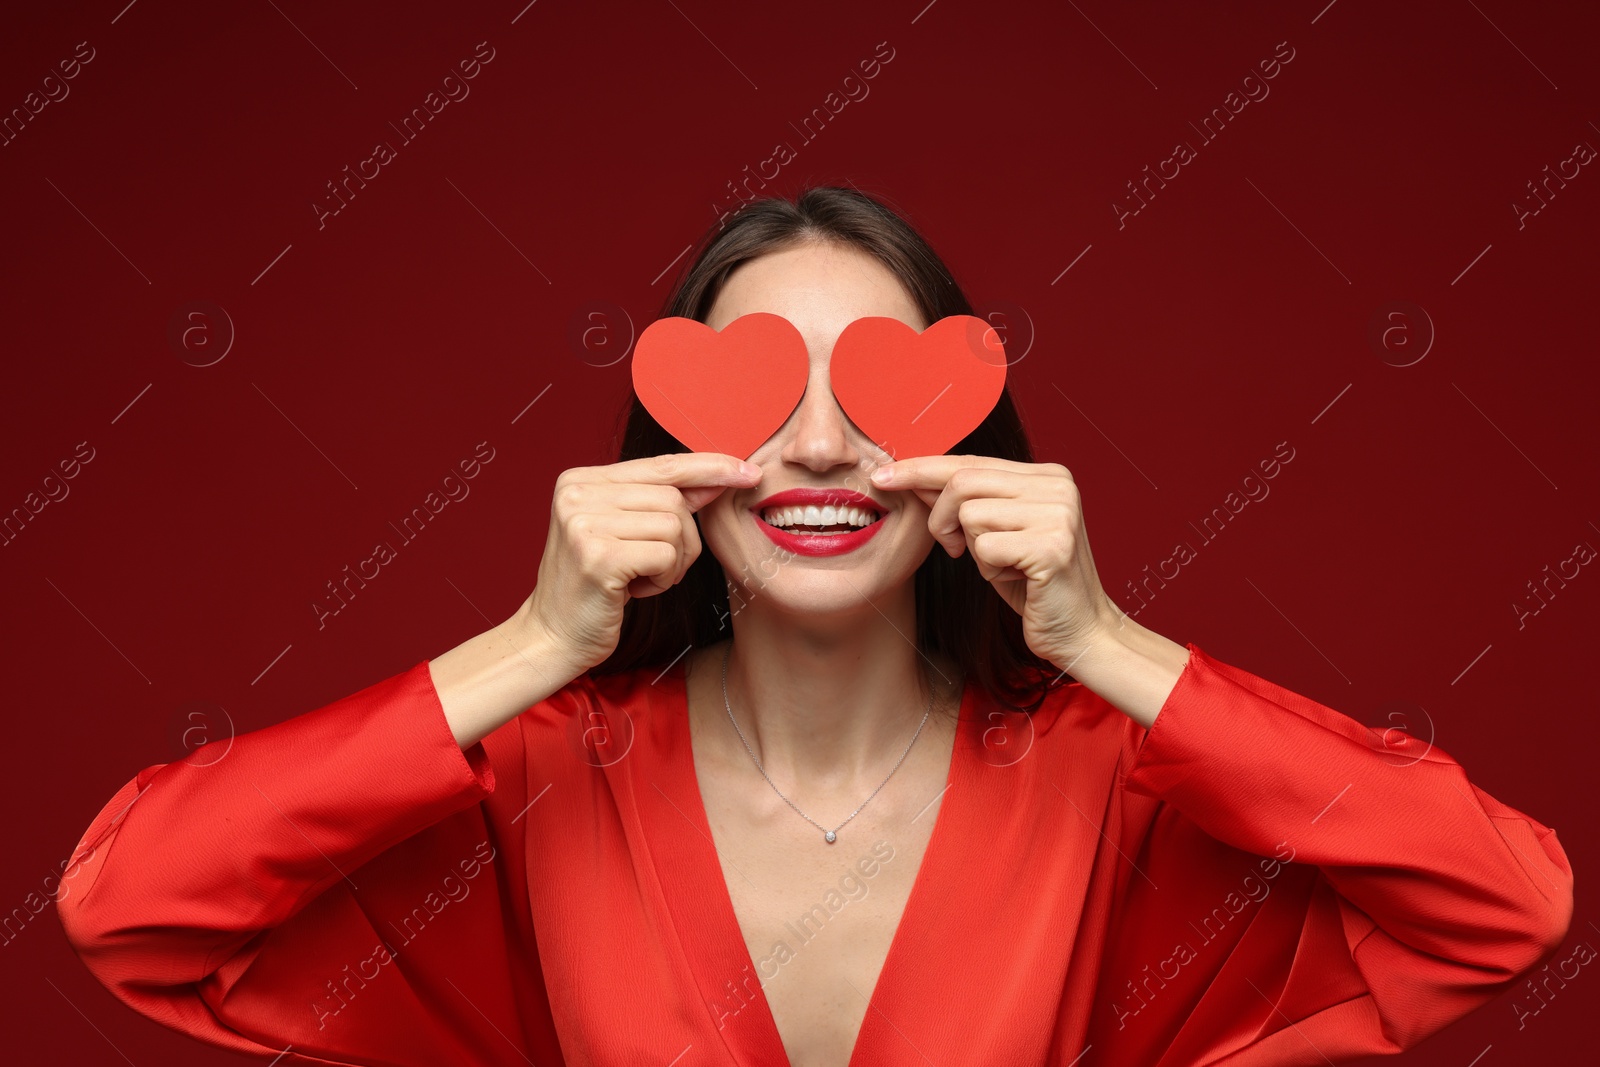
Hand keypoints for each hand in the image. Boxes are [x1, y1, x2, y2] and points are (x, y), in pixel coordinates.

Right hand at [523, 452, 761, 673]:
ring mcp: (584, 522)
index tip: (748, 471)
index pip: (661, 464)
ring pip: (675, 526)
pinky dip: (664, 579)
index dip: (709, 467)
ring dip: (673, 562)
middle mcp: (577, 492)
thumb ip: (662, 502)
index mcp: (581, 479)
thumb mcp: (623, 533)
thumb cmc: (595, 587)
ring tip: (639, 579)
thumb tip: (717, 478)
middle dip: (683, 539)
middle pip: (673, 498)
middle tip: (655, 568)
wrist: (553, 637)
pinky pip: (667, 555)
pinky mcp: (598, 556)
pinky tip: (634, 591)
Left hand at [871, 456, 1119, 669]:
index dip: (922, 469)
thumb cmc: (1033, 584)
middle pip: (962, 482)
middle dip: (940, 518)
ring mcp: (1058, 513)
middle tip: (954, 548)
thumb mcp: (996, 533)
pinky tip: (1017, 579)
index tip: (884, 476)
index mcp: (1047, 475)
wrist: (1081, 631)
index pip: (971, 461)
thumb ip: (966, 502)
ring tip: (1003, 565)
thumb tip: (912, 477)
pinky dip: (989, 570)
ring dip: (972, 548)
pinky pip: (985, 548)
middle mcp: (1057, 485)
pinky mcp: (1052, 546)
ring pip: (969, 514)